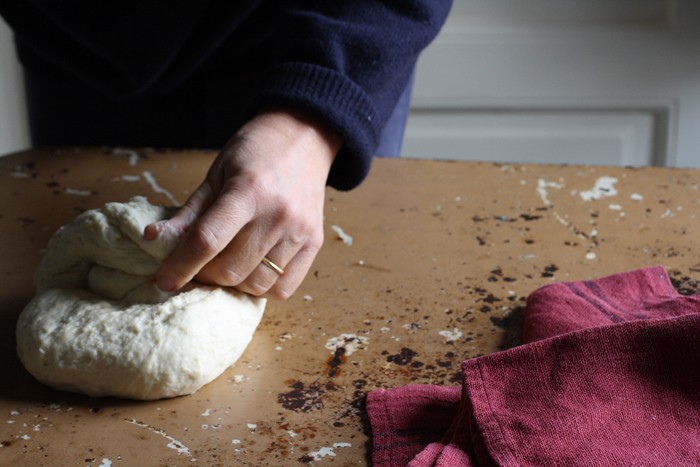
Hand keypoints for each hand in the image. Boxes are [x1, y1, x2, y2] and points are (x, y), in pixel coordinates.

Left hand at [144, 108, 340, 298]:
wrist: (304, 138)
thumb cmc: (255, 153)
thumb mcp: (216, 174)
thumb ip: (190, 211)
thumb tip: (153, 239)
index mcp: (248, 191)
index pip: (208, 240)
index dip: (181, 266)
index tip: (164, 281)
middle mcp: (278, 214)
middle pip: (230, 269)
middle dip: (205, 275)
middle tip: (197, 265)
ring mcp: (299, 232)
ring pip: (256, 284)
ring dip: (233, 283)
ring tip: (225, 265)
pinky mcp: (315, 243)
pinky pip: (284, 288)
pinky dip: (262, 288)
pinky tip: (252, 270)